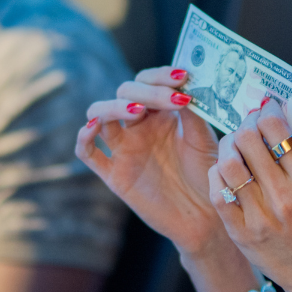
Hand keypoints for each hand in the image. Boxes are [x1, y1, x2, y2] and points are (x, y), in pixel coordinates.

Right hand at [76, 66, 226, 256]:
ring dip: (113, 107)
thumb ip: (192, 114)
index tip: (182, 77)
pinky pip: (87, 153)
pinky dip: (83, 137)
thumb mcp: (204, 139)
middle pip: (124, 93)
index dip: (161, 75)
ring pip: (99, 114)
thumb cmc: (207, 175)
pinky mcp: (114, 174)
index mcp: (160, 113)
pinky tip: (93, 128)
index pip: (148, 81)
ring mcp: (124, 149)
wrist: (206, 216)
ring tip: (137, 111)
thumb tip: (182, 86)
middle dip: (146, 91)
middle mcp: (138, 126)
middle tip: (172, 99)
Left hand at [207, 99, 291, 291]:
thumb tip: (272, 115)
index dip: (264, 110)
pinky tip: (226, 173)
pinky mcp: (242, 234)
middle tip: (246, 127)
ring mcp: (261, 216)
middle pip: (247, 139)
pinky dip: (218, 175)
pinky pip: (218, 193)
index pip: (275, 126)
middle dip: (243, 125)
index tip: (263, 108)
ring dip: (227, 147)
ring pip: (228, 163)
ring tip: (233, 148)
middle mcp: (285, 196)